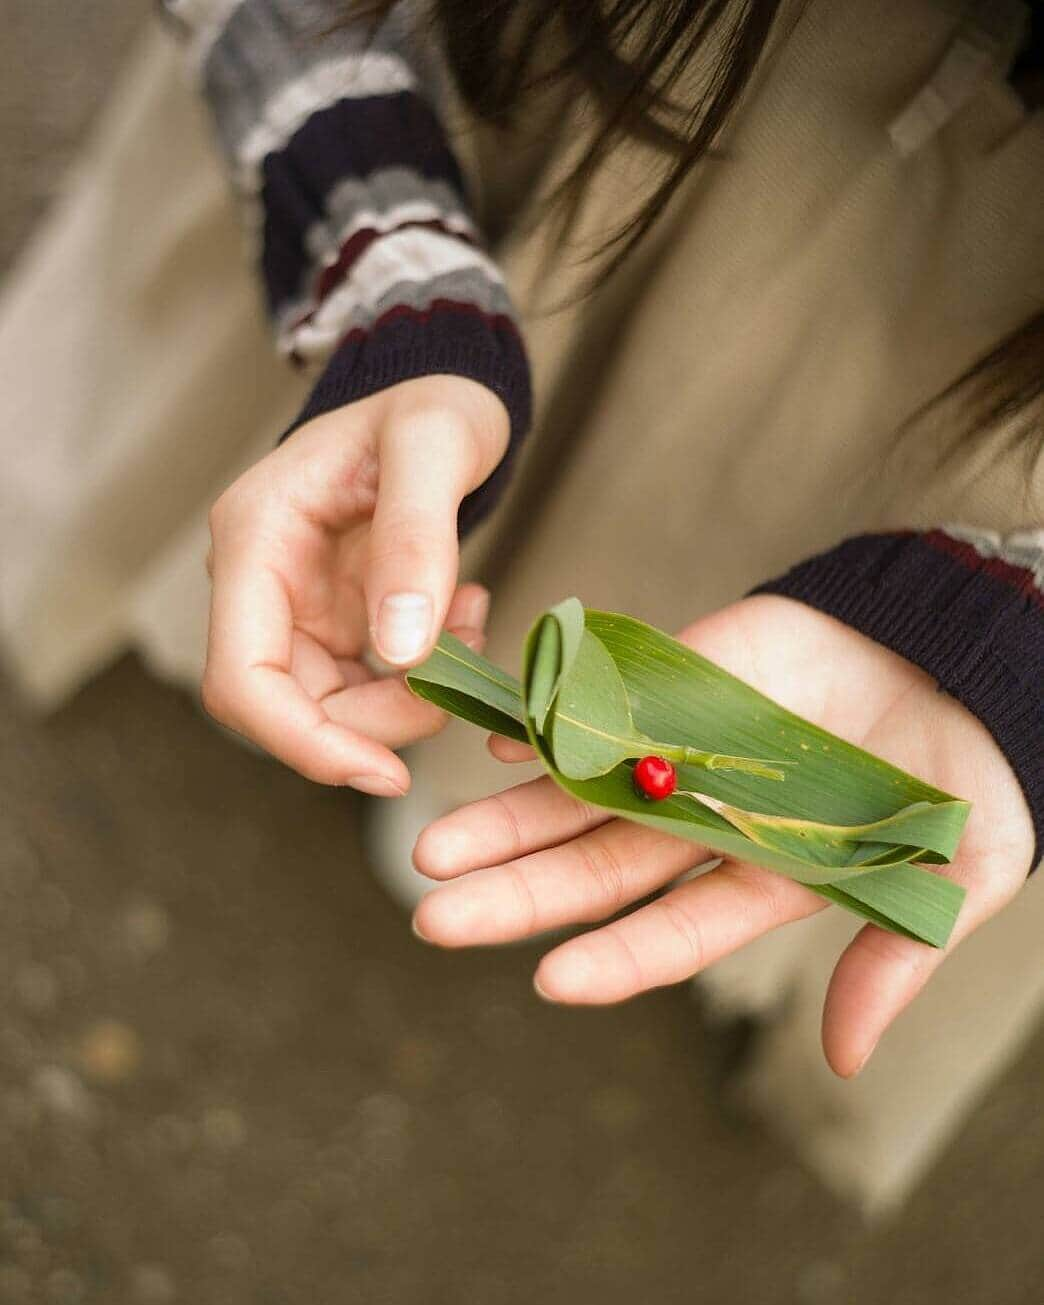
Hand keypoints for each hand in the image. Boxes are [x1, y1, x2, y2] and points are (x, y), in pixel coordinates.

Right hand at [202, 375, 508, 794]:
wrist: (439, 400)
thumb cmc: (431, 406)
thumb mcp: (435, 446)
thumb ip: (417, 541)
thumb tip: (400, 651)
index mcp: (254, 538)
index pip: (241, 678)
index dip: (302, 743)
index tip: (384, 774)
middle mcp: (260, 582)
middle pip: (286, 707)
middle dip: (377, 723)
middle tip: (459, 684)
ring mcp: (295, 607)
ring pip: (332, 708)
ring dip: (410, 699)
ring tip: (473, 624)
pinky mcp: (335, 622)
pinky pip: (369, 684)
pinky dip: (423, 677)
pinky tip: (466, 619)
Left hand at [411, 596, 1034, 1074]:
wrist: (955, 656)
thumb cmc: (965, 772)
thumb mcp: (955, 873)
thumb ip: (891, 957)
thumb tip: (842, 1061)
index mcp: (759, 881)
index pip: (671, 932)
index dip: (615, 958)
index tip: (549, 980)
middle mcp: (701, 826)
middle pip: (594, 871)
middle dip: (517, 895)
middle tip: (433, 919)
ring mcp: (680, 757)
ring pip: (575, 797)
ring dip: (505, 821)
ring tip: (433, 849)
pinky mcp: (673, 688)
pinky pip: (598, 710)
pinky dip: (547, 725)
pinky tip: (493, 744)